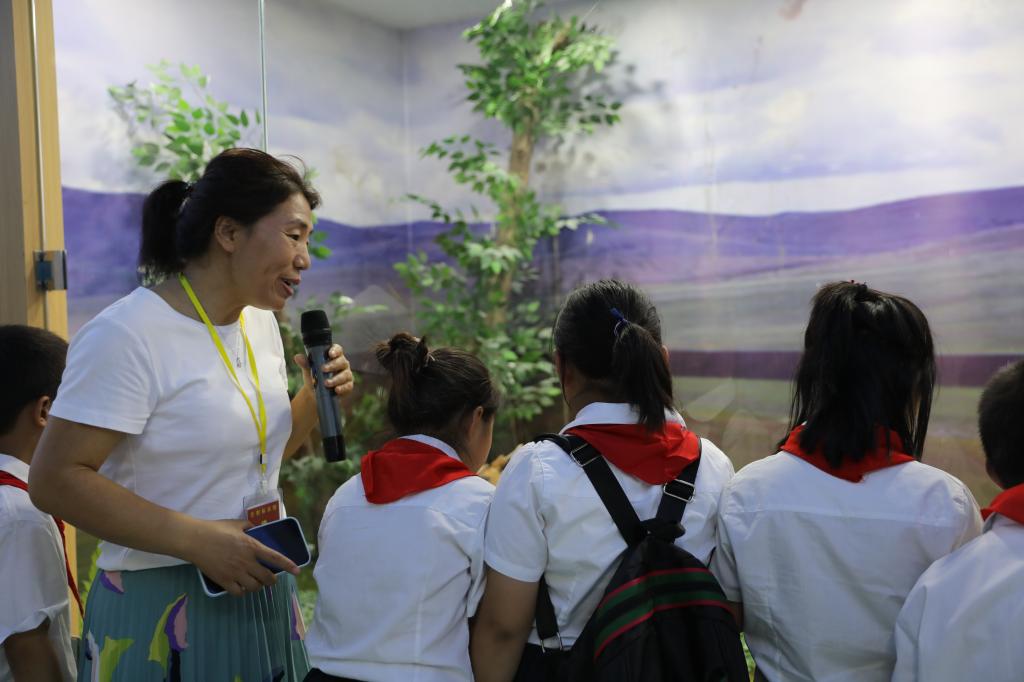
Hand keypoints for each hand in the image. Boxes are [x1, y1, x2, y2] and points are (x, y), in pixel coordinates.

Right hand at [183, 519, 297, 596]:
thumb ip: (249, 526)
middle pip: (267, 577)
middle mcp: (247, 561)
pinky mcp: (224, 580)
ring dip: (258, 587)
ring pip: (254, 587)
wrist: (195, 540)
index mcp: (252, 546)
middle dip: (272, 580)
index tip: (297, 571)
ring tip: (255, 583)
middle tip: (270, 580)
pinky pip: (239, 592)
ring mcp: (235, 572)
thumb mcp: (236, 524)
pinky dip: (242, 592)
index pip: (275, 558)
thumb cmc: (215, 529)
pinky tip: (241, 587)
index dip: (288, 565)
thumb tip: (255, 528)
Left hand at [294, 343, 353, 397]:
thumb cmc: (314, 376)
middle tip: (322, 369)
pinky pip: (348, 386)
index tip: (330, 354)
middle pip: (342, 361)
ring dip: (336, 379)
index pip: (338, 349)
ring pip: (345, 374)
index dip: (335, 350)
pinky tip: (336, 389)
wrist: (315, 393)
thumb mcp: (308, 369)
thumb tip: (297, 357)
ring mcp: (346, 374)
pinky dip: (342, 388)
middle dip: (333, 365)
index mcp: (334, 356)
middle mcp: (342, 364)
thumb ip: (305, 363)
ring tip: (326, 383)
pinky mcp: (348, 385)